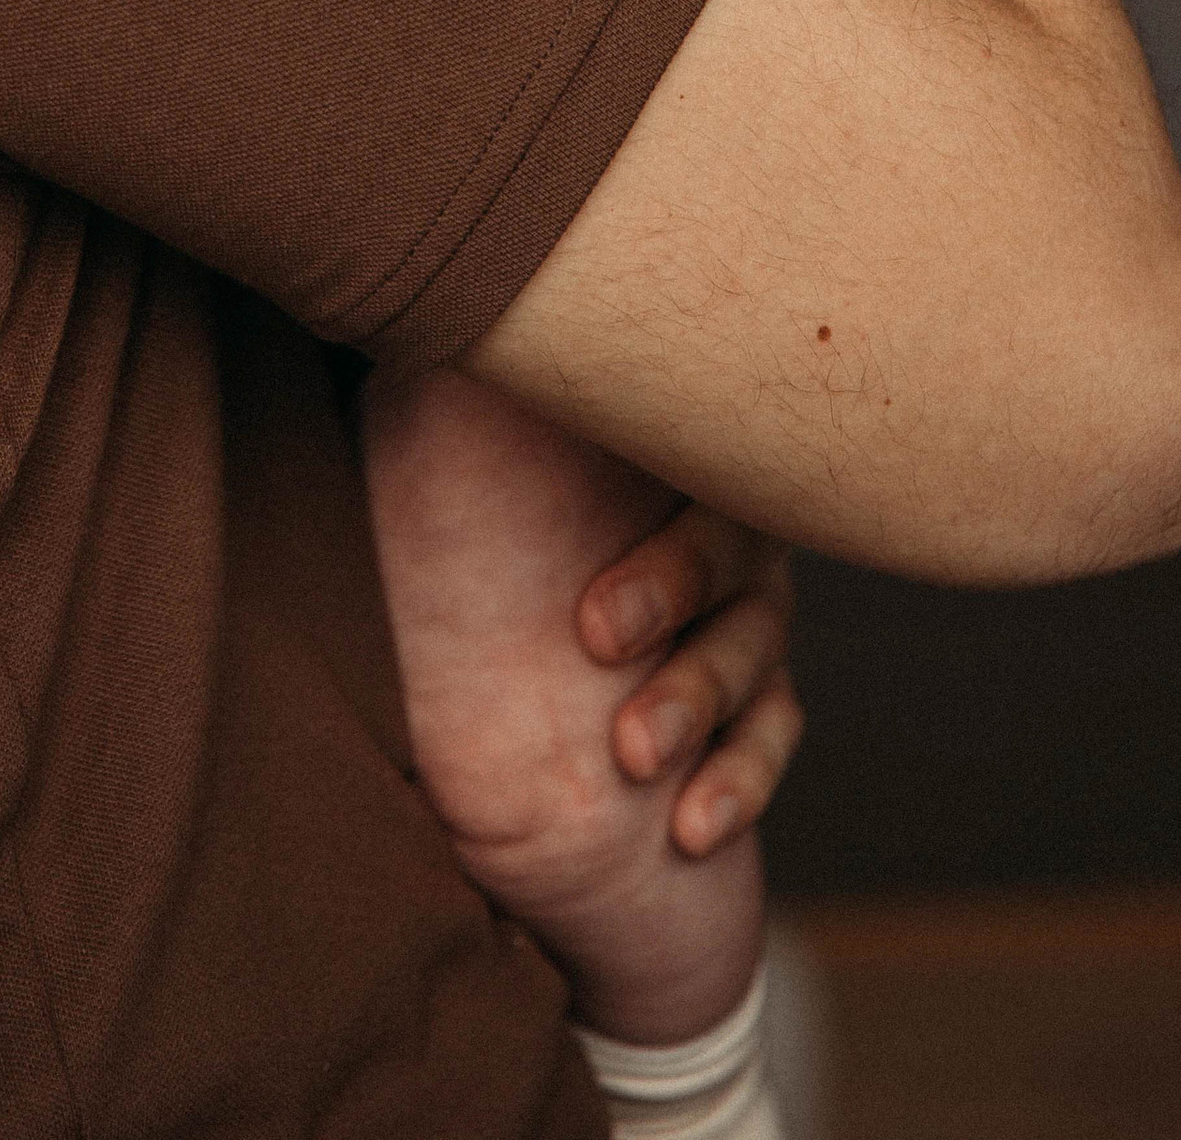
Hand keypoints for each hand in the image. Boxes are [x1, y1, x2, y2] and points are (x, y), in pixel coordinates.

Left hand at [361, 372, 781, 1044]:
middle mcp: (714, 524)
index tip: (586, 628)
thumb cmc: (474, 532)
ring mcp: (747, 611)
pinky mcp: (760, 697)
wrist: (497, 654)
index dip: (654, 544)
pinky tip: (692, 828)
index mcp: (651, 454)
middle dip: (674, 601)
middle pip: (731, 547)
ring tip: (637, 759)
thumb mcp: (462, 473)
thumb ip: (453, 410)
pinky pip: (769, 733)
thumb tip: (410, 353)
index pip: (683, 455)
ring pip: (755, 647)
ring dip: (698, 704)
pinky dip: (737, 781)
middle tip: (599, 652)